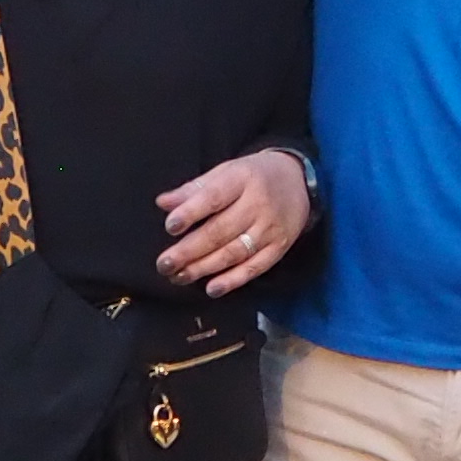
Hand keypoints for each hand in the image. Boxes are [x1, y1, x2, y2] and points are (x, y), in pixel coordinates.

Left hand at [154, 147, 310, 294]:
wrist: (298, 181)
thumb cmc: (252, 177)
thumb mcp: (225, 171)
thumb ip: (194, 188)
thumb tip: (163, 203)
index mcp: (241, 179)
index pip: (213, 197)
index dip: (191, 213)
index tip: (170, 227)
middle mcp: (258, 204)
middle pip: (220, 230)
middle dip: (189, 250)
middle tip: (164, 264)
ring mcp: (270, 228)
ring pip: (234, 252)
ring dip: (204, 268)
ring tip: (179, 276)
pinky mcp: (279, 247)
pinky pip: (255, 267)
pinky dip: (233, 280)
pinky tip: (212, 288)